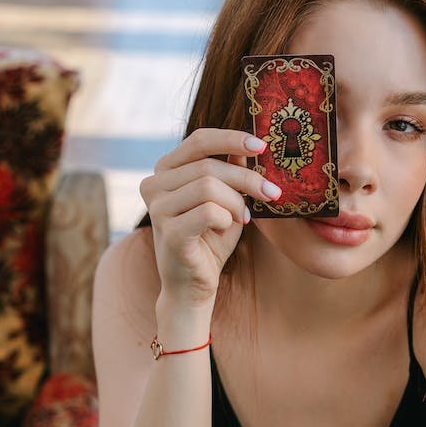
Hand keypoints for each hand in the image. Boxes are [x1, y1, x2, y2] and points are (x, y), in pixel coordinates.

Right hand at [140, 129, 281, 306]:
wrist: (193, 288)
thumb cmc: (210, 243)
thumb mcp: (226, 201)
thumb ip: (231, 173)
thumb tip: (247, 146)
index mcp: (165, 171)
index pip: (199, 141)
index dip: (231, 138)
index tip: (261, 146)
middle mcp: (153, 184)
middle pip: (209, 165)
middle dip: (247, 179)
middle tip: (271, 194)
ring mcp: (157, 208)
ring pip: (208, 186)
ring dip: (236, 204)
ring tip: (241, 220)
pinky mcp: (168, 231)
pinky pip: (208, 212)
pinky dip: (226, 221)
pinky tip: (224, 232)